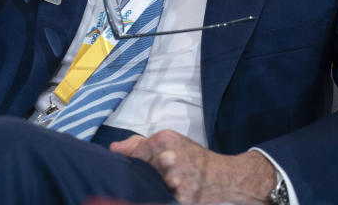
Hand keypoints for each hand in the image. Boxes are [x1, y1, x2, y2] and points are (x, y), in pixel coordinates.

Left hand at [110, 130, 275, 203]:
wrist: (224, 176)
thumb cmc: (195, 159)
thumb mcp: (171, 142)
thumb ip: (140, 144)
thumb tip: (113, 148)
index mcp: (164, 139)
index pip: (134, 154)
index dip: (134, 164)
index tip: (143, 168)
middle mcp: (169, 157)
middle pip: (140, 171)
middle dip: (146, 177)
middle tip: (159, 177)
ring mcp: (175, 178)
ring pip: (150, 186)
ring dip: (155, 188)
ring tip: (170, 184)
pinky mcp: (182, 197)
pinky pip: (162, 198)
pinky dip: (164, 197)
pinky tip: (173, 192)